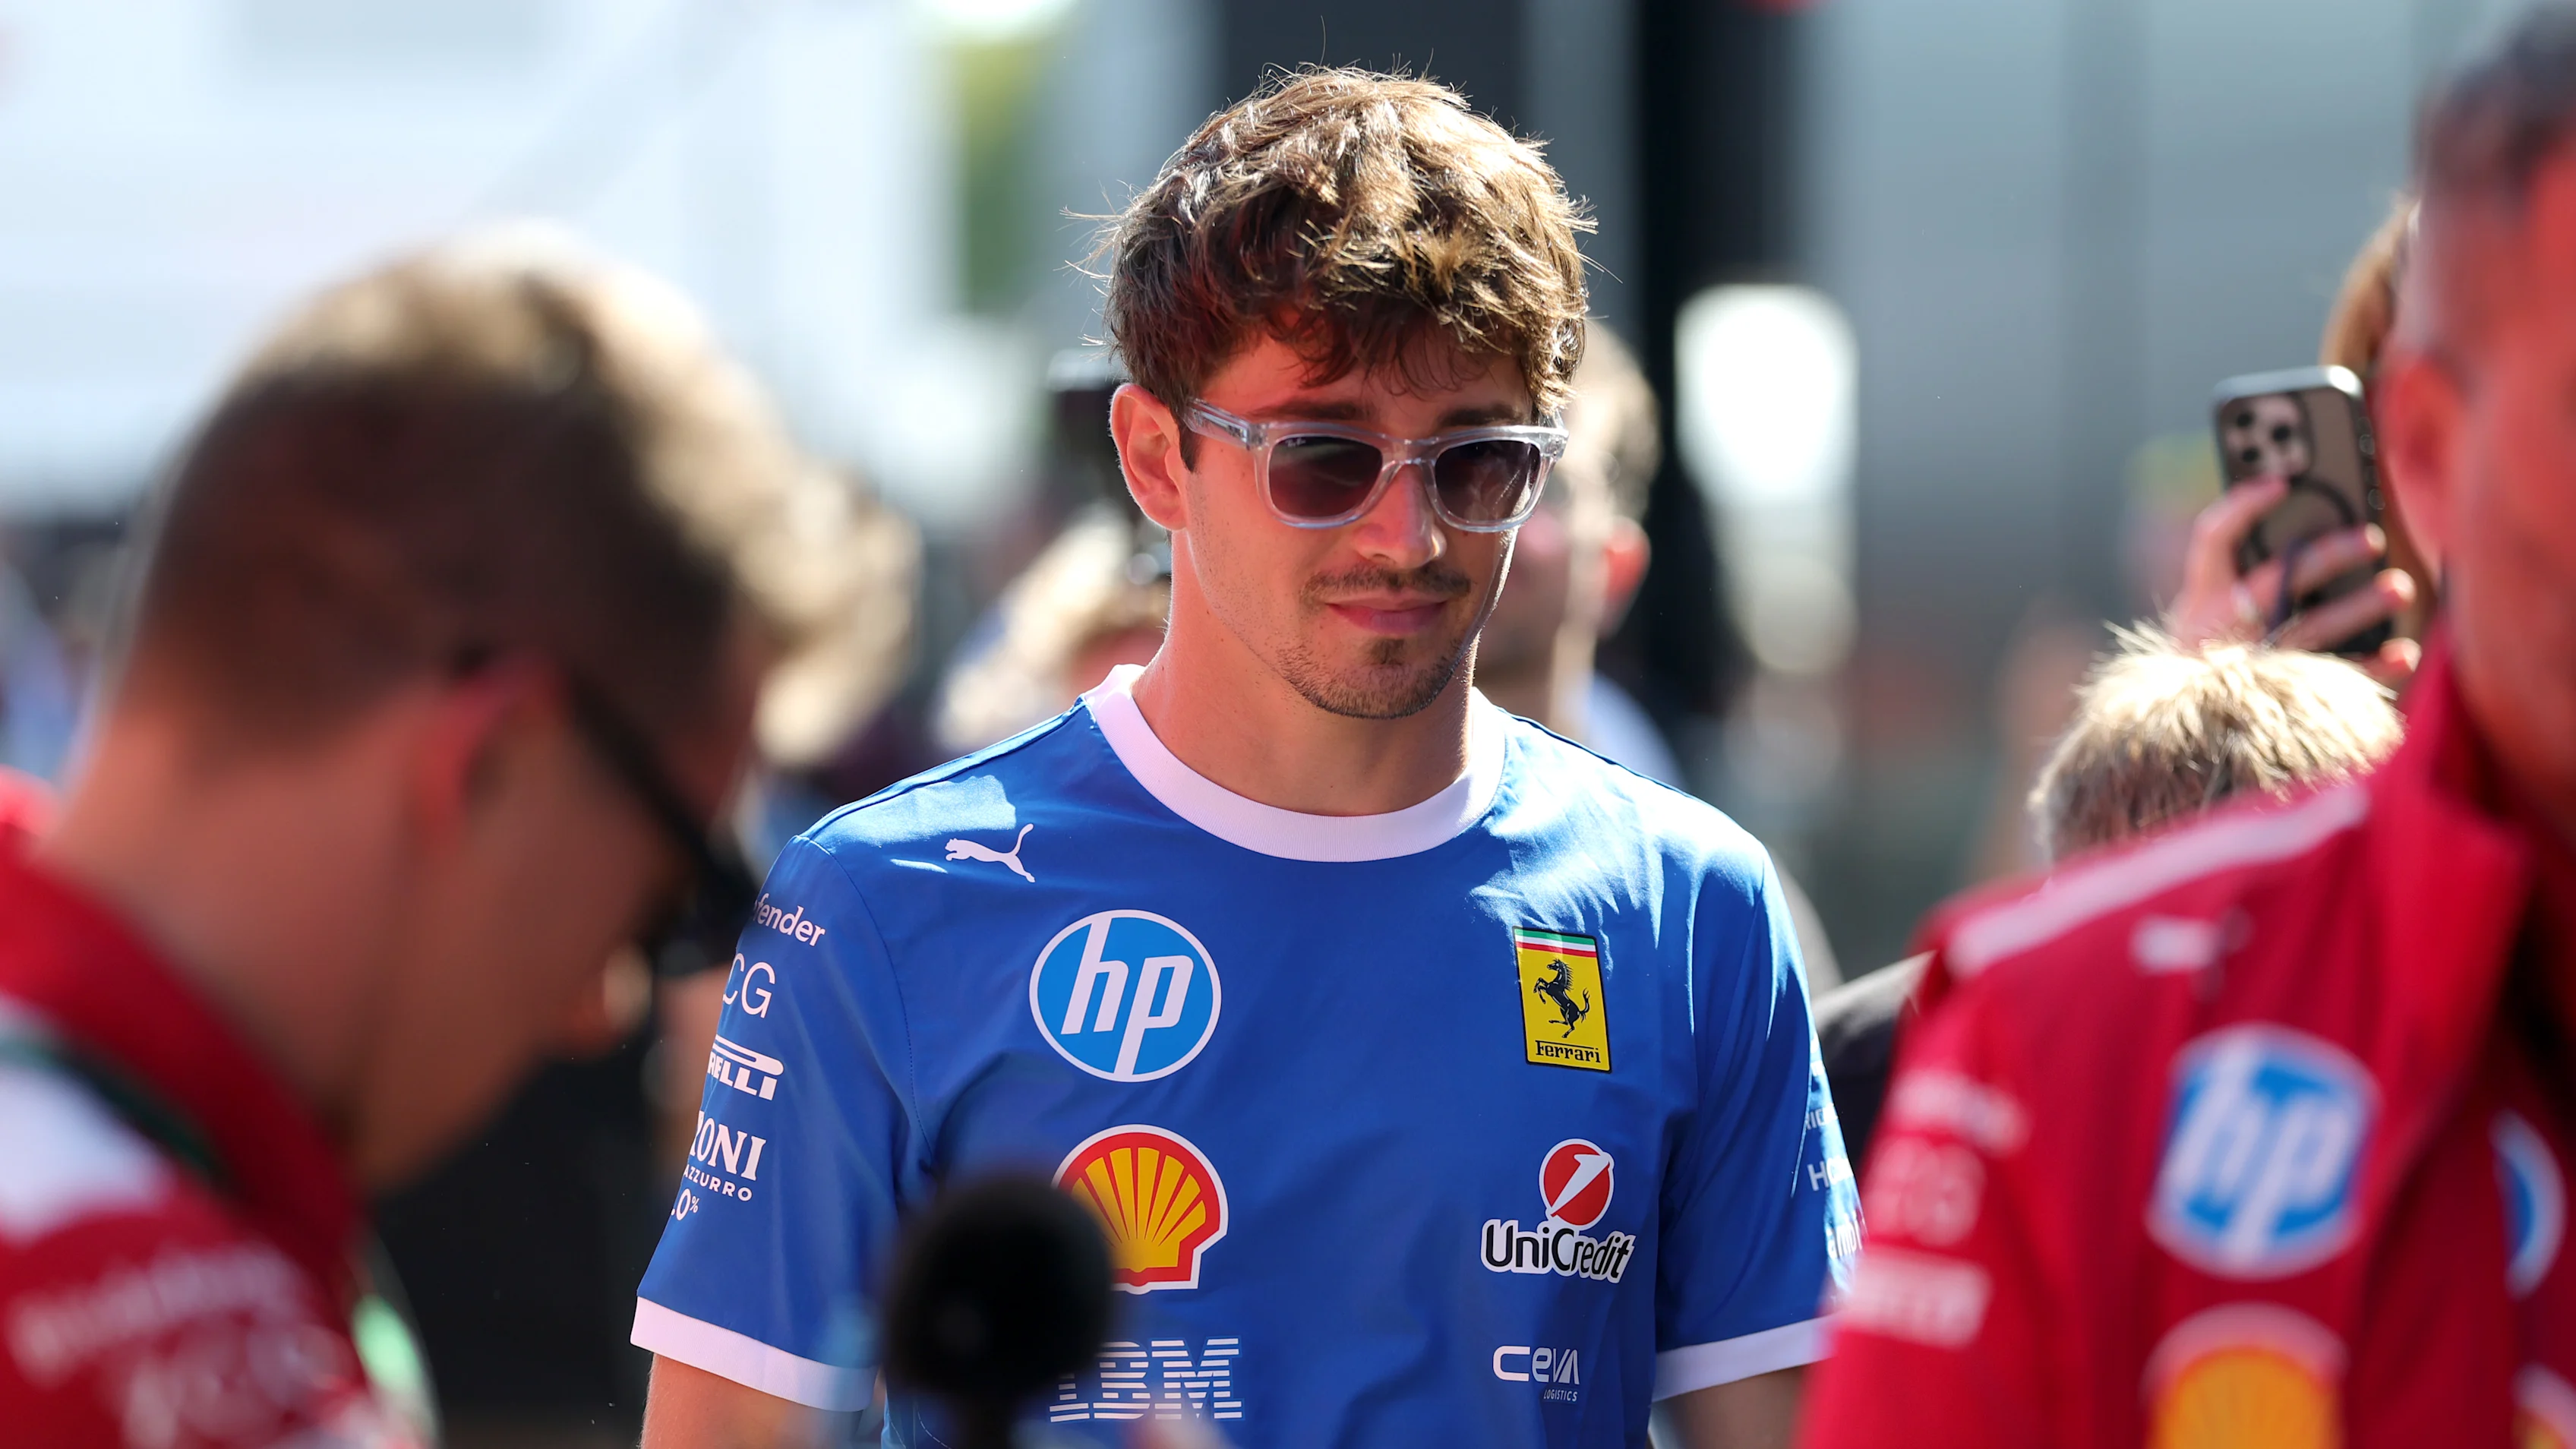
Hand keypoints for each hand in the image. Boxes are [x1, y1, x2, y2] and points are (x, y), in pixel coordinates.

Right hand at [2164, 476, 2419, 684]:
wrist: (2194, 724)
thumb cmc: (2212, 648)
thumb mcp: (2207, 609)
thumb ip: (2239, 570)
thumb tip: (2305, 518)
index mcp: (2200, 597)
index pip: (2212, 537)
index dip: (2243, 505)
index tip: (2282, 483)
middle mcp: (2222, 627)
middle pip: (2275, 582)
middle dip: (2326, 556)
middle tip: (2371, 538)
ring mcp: (2254, 663)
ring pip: (2311, 629)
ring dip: (2359, 607)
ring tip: (2399, 587)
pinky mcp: (2282, 696)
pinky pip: (2334, 680)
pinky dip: (2373, 667)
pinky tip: (2405, 651)